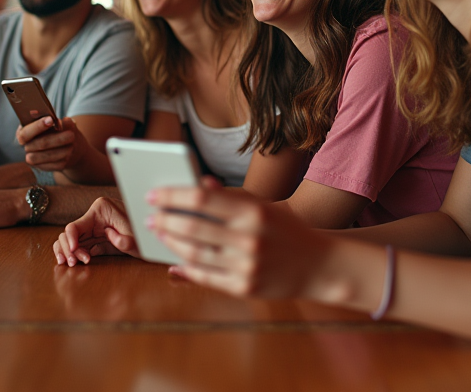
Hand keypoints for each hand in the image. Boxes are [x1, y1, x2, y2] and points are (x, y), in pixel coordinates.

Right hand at [17, 115, 91, 171]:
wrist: (69, 145)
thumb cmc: (62, 129)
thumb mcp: (64, 123)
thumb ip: (63, 122)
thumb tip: (64, 122)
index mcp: (24, 131)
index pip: (25, 132)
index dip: (37, 126)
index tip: (51, 120)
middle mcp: (26, 145)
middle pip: (38, 144)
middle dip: (56, 139)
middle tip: (71, 135)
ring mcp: (32, 158)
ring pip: (45, 156)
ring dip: (60, 150)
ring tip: (73, 144)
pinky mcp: (43, 167)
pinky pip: (53, 165)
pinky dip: (63, 158)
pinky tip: (70, 152)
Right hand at [53, 196, 139, 265]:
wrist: (151, 237)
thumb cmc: (144, 235)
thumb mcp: (137, 239)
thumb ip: (125, 240)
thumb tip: (109, 237)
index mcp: (101, 208)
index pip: (75, 226)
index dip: (70, 241)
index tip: (74, 254)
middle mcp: (93, 215)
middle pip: (68, 234)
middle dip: (69, 249)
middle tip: (75, 263)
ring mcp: (91, 226)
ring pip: (67, 239)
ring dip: (67, 252)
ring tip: (73, 264)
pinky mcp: (92, 236)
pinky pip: (74, 244)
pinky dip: (69, 253)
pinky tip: (70, 263)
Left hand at [149, 177, 332, 298]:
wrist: (320, 265)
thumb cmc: (286, 231)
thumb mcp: (264, 207)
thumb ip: (230, 197)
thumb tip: (199, 183)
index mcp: (253, 211)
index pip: (202, 197)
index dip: (173, 195)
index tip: (154, 195)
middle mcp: (249, 238)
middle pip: (193, 226)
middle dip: (165, 220)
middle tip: (149, 217)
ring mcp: (247, 265)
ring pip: (195, 253)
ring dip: (171, 243)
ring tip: (160, 235)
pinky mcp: (245, 287)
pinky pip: (205, 277)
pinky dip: (186, 267)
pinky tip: (175, 259)